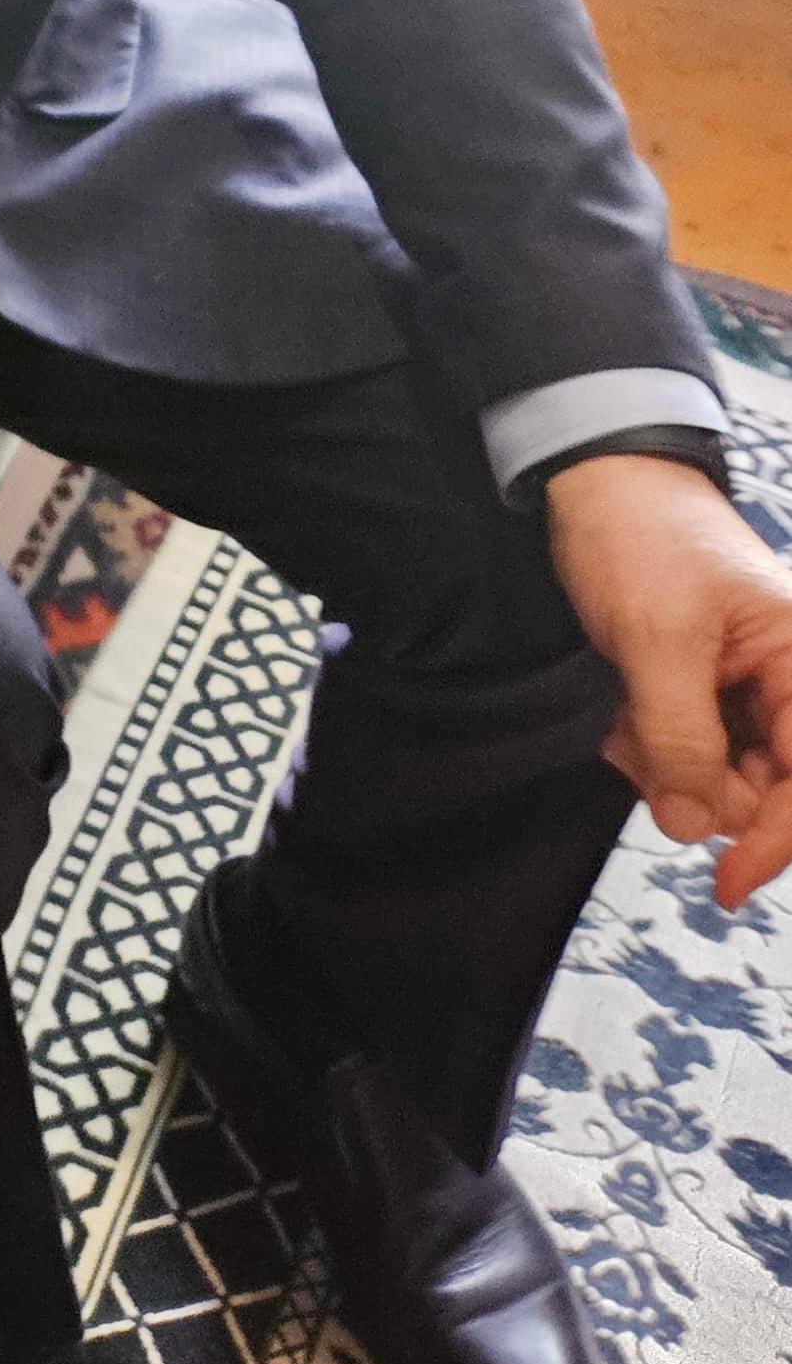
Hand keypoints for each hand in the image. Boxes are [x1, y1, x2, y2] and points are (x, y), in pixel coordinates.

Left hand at [547, 453, 791, 906]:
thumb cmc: (638, 535)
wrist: (592, 478)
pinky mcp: (704, 690)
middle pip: (763, 788)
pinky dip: (652, 748)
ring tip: (623, 714)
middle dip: (698, 786)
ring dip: (666, 765)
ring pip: (719, 778)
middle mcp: (785, 681)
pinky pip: (688, 753)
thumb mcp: (656, 637)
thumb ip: (681, 737)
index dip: (772, 840)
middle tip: (640, 746)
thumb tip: (696, 826)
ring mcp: (744, 688)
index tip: (724, 885)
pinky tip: (620, 711)